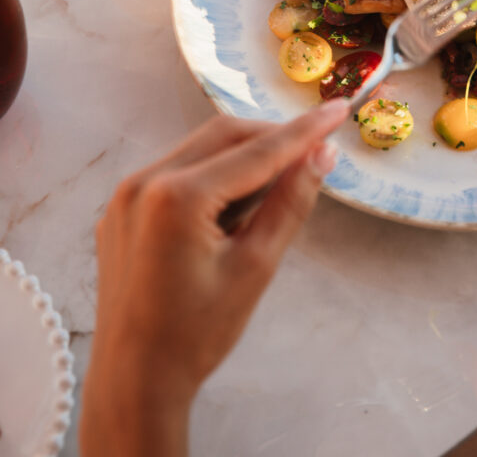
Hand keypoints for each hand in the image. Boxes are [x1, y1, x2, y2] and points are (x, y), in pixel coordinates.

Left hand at [79, 100, 348, 456]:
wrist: (133, 382)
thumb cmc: (197, 334)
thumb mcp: (256, 266)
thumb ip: (290, 202)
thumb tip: (324, 154)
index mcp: (177, 196)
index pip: (257, 150)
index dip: (304, 130)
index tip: (339, 109)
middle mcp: (143, 181)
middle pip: (224, 135)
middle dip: (273, 137)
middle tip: (316, 146)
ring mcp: (126, 194)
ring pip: (200, 149)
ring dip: (243, 155)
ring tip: (279, 181)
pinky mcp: (121, 208)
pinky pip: (176, 172)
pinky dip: (213, 174)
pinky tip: (236, 203)